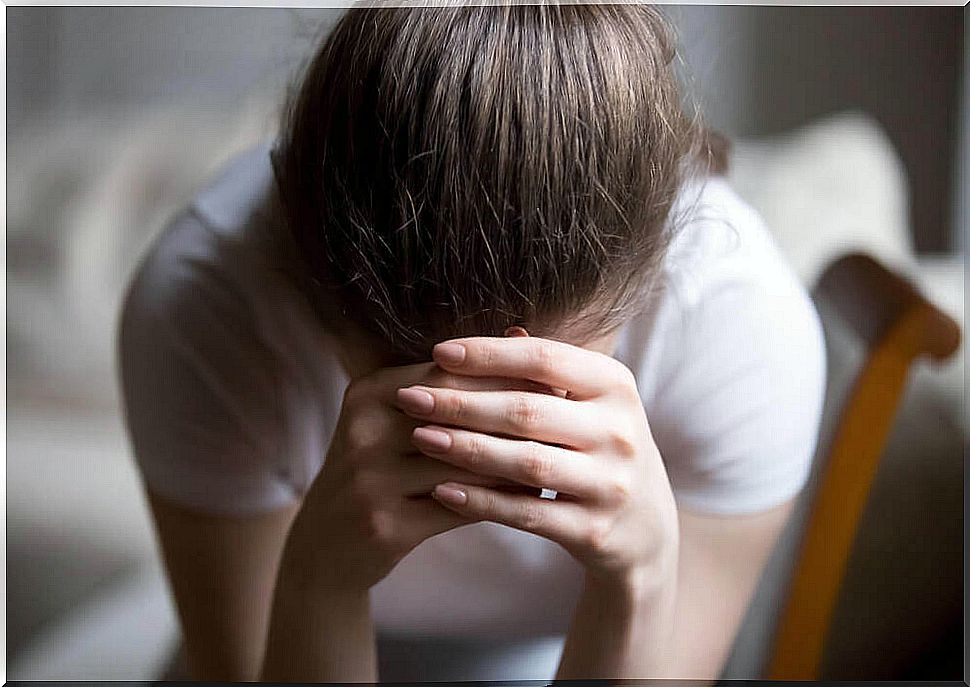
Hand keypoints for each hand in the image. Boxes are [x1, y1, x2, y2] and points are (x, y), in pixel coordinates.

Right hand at [282, 360, 548, 591]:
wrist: (328, 543)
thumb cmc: (382, 467)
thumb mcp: (401, 416)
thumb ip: (455, 381)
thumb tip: (522, 332)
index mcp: (369, 393)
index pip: (451, 373)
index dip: (507, 376)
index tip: (558, 379)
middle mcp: (363, 430)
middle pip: (458, 415)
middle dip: (518, 417)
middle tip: (571, 417)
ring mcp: (370, 480)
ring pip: (466, 463)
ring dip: (519, 461)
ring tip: (564, 455)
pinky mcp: (385, 525)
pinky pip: (461, 507)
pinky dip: (503, 500)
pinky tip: (535, 496)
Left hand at [395, 336, 679, 585]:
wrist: (645, 526)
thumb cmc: (599, 447)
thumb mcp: (590, 402)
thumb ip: (550, 370)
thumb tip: (505, 328)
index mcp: (615, 386)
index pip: (545, 358)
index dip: (488, 354)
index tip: (438, 352)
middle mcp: (619, 432)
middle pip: (528, 410)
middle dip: (462, 403)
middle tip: (411, 399)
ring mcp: (610, 484)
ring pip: (526, 463)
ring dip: (466, 449)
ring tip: (420, 437)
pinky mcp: (594, 531)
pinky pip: (527, 514)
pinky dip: (482, 501)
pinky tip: (443, 489)